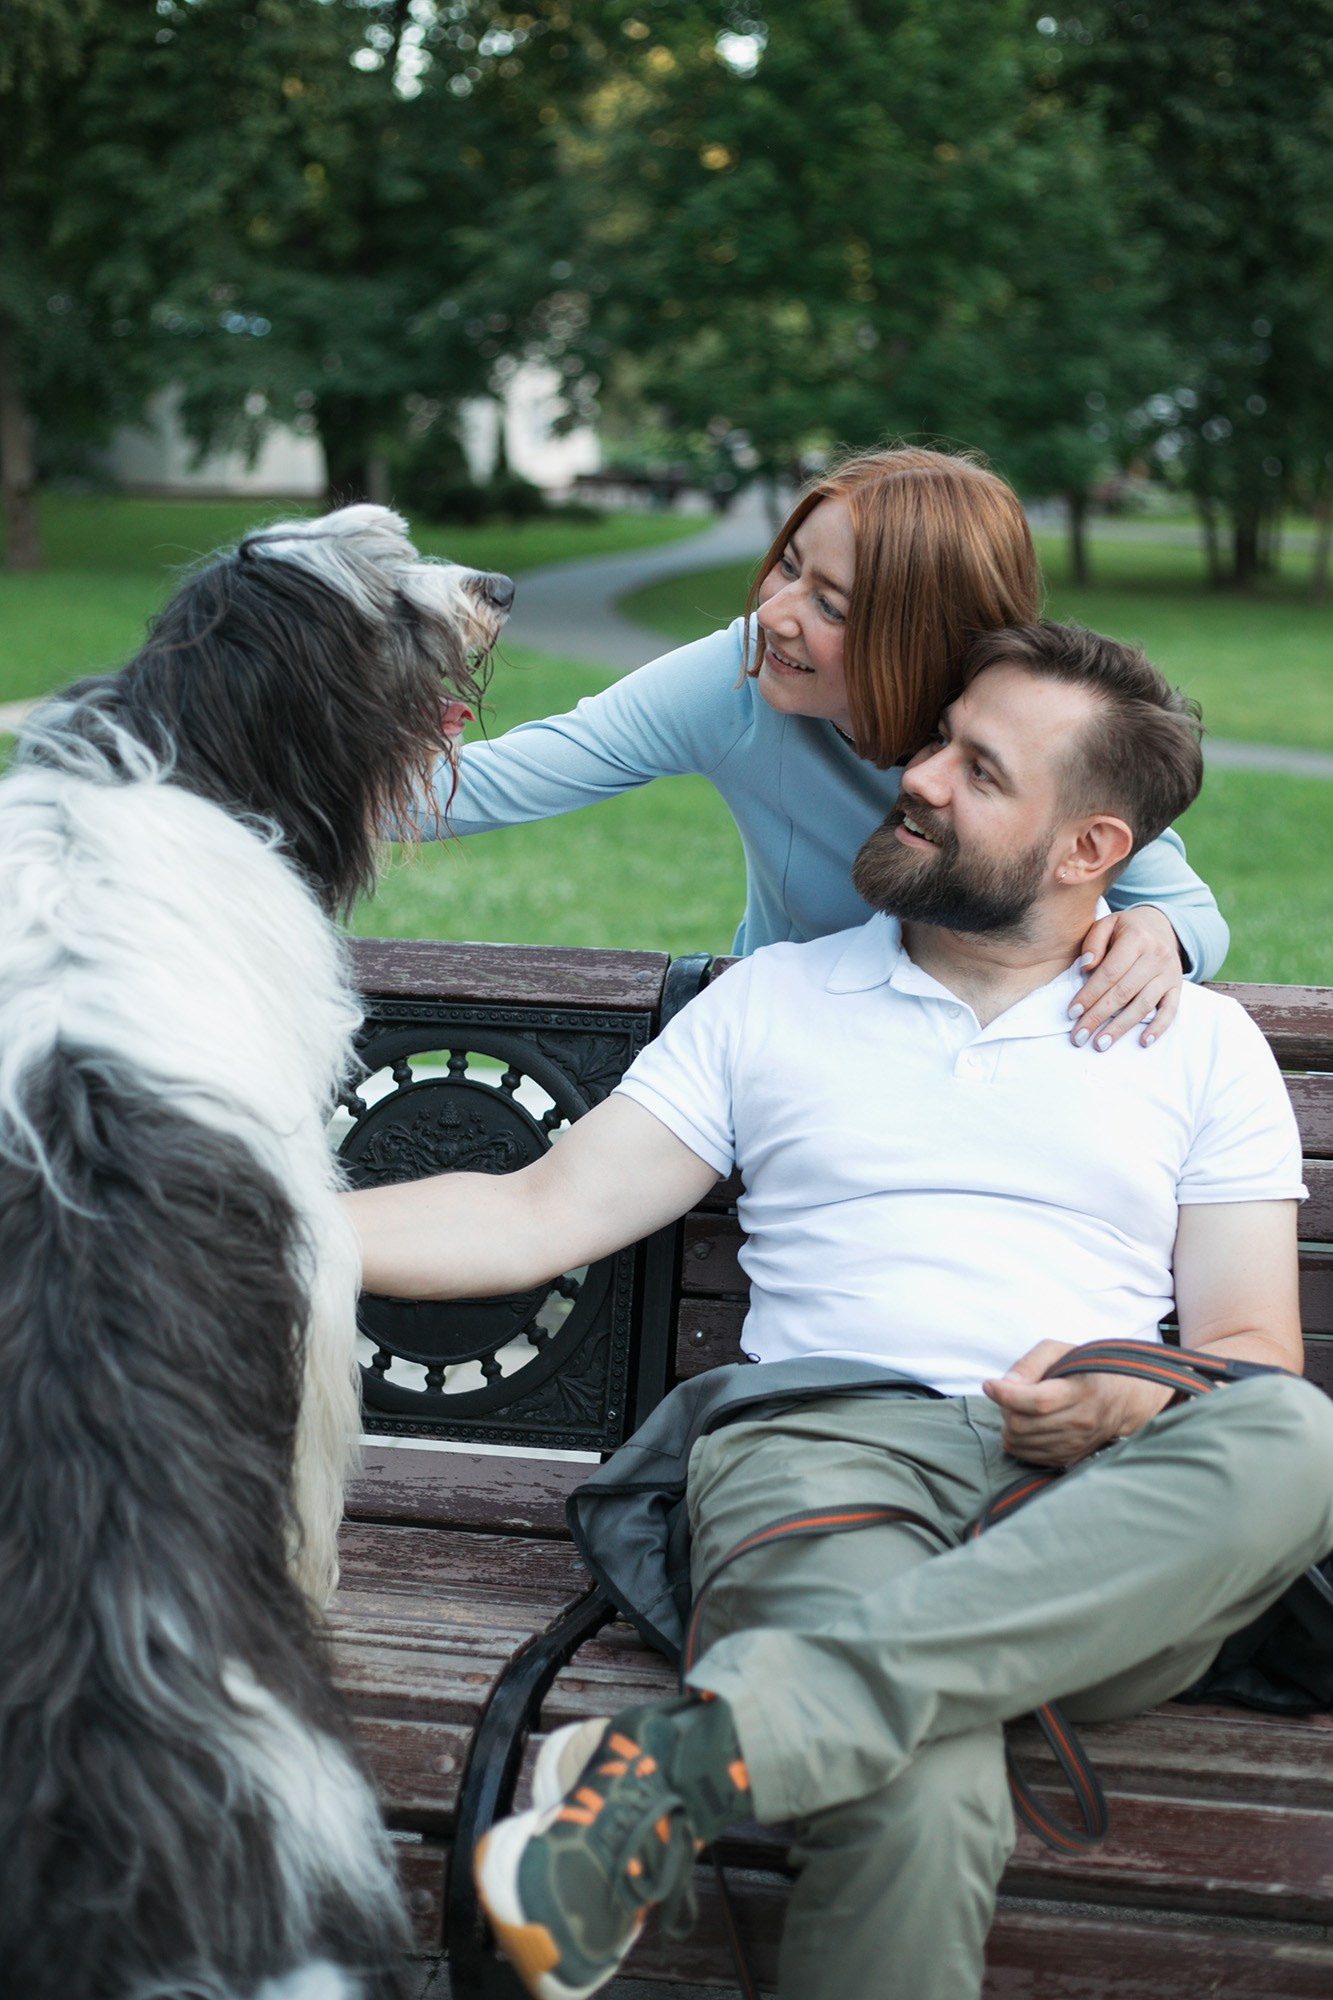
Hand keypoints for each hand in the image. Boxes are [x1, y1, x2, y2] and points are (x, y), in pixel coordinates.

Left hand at [983, 1339, 1174, 1465]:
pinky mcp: (1068, 1458)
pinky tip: (1026, 1424)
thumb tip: (1005, 1384)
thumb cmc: (1086, 1369)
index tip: (989, 1385)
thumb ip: (1031, 1363)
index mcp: (1082, 1392)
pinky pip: (1027, 1456)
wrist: (1123, 1400)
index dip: (1007, 1395)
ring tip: (1019, 1408)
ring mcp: (1075, 1445)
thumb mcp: (1060, 1351)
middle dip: (1005, 1407)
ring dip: (1009, 1424)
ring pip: (1021, 1442)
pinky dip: (1017, 1440)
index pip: (1037, 1401)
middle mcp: (1081, 1423)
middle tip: (1009, 1393)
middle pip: (1023, 1424)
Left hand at [1070, 906, 1185, 1051]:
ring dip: (1121, 1027)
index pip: (1110, 972)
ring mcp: (1169, 973)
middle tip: (1080, 1035)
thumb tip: (1086, 966)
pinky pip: (1171, 1010)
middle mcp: (1156, 956)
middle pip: (1124, 992)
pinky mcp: (1177, 987)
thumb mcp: (1107, 924)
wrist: (1162, 926)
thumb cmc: (1126, 929)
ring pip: (1144, 1005)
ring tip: (1101, 1043)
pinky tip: (1143, 1041)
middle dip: (1099, 1016)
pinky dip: (1158, 1028)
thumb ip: (1093, 942)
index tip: (1072, 1012)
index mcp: (1136, 938)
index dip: (1090, 994)